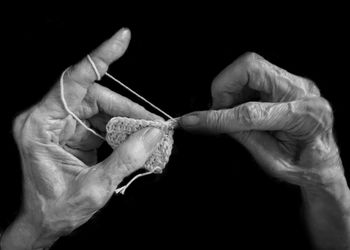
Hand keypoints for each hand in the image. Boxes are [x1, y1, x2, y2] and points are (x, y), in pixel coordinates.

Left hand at [1, 28, 162, 248]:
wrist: (45, 223)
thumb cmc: (57, 209)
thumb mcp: (95, 187)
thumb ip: (126, 158)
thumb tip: (154, 133)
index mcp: (41, 125)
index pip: (72, 80)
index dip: (100, 57)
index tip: (122, 38)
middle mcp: (48, 118)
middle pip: (94, 97)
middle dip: (127, 109)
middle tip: (154, 124)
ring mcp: (61, 124)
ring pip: (101, 108)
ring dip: (127, 120)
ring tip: (150, 134)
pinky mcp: (73, 132)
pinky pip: (102, 121)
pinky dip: (122, 128)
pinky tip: (136, 138)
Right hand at [180, 52, 343, 187]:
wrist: (323, 162)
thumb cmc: (303, 166)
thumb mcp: (271, 161)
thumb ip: (243, 136)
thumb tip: (212, 121)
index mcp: (302, 118)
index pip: (249, 113)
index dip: (216, 117)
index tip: (192, 121)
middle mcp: (301, 92)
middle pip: (251, 67)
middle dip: (224, 87)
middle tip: (219, 110)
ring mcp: (296, 82)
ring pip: (251, 66)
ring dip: (231, 87)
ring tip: (230, 110)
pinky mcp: (289, 80)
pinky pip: (255, 73)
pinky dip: (239, 88)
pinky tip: (241, 105)